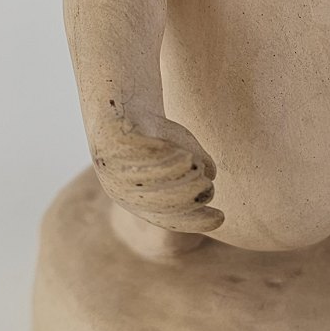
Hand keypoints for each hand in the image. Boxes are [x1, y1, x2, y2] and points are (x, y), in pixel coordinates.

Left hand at [90, 109, 222, 234]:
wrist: (123, 108)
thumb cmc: (158, 136)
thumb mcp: (184, 153)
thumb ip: (200, 165)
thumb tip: (210, 174)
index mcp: (140, 201)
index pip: (170, 220)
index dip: (194, 222)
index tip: (220, 217)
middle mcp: (123, 190)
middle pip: (160, 204)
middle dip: (186, 199)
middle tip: (207, 188)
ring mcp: (114, 168)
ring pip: (148, 179)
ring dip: (173, 174)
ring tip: (192, 163)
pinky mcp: (109, 143)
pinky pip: (136, 152)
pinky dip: (158, 154)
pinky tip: (176, 150)